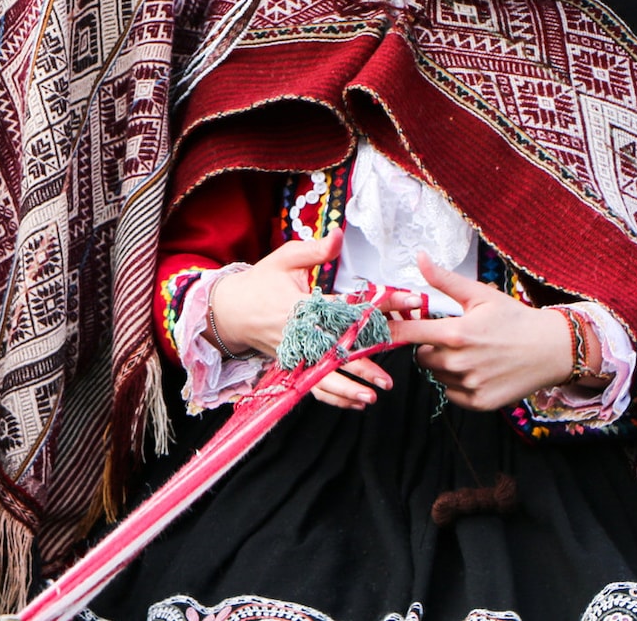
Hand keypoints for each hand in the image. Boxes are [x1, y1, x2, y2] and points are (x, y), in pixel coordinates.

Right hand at [206, 235, 418, 411]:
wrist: (227, 311)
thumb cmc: (259, 282)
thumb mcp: (284, 259)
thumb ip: (315, 251)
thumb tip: (340, 235)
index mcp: (301, 304)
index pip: (347, 304)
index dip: (380, 302)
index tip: (409, 300)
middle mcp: (299, 332)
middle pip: (340, 346)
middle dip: (370, 355)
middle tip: (398, 361)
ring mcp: (294, 353)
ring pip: (325, 374)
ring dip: (351, 385)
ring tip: (378, 392)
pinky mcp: (291, 366)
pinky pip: (313, 386)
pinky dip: (335, 397)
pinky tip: (358, 401)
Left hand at [387, 255, 572, 411]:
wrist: (552, 350)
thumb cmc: (515, 319)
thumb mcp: (480, 294)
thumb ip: (444, 280)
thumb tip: (419, 256)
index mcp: (455, 333)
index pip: (406, 334)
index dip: (393, 330)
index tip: (383, 329)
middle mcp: (459, 363)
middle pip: (421, 357)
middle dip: (432, 347)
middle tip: (457, 339)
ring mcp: (469, 385)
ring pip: (437, 375)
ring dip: (446, 366)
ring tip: (473, 354)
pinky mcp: (479, 403)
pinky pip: (452, 393)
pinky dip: (459, 384)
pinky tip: (480, 370)